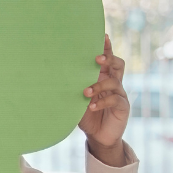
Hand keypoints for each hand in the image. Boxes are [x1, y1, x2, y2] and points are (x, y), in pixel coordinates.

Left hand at [78, 35, 129, 164]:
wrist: (98, 136)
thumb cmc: (86, 115)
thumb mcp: (76, 101)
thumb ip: (71, 90)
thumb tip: (50, 79)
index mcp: (103, 78)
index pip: (107, 60)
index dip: (107, 48)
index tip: (103, 36)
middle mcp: (113, 83)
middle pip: (117, 64)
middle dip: (109, 59)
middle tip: (97, 58)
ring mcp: (119, 94)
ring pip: (115, 81)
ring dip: (99, 85)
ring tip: (85, 92)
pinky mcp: (122, 107)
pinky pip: (115, 100)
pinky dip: (102, 102)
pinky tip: (91, 107)